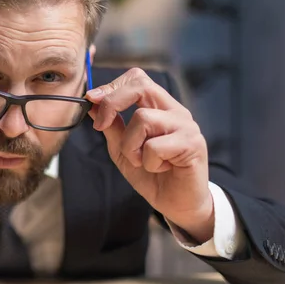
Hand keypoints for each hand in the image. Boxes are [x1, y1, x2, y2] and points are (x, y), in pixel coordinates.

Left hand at [86, 68, 213, 242]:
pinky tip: (160, 169)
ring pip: (143, 118)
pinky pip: (155, 146)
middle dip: (113, 103)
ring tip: (141, 161)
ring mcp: (186, 125)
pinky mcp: (193, 144)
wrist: (176, 204)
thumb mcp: (122, 149)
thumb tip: (92, 103)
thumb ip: (111, 126)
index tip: (91, 100)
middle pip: (141, 85)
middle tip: (102, 125)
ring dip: (131, 146)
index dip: (111, 87)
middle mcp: (174, 111)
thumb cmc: (152, 175)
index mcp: (158, 107)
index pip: (137, 79)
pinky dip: (148, 162)